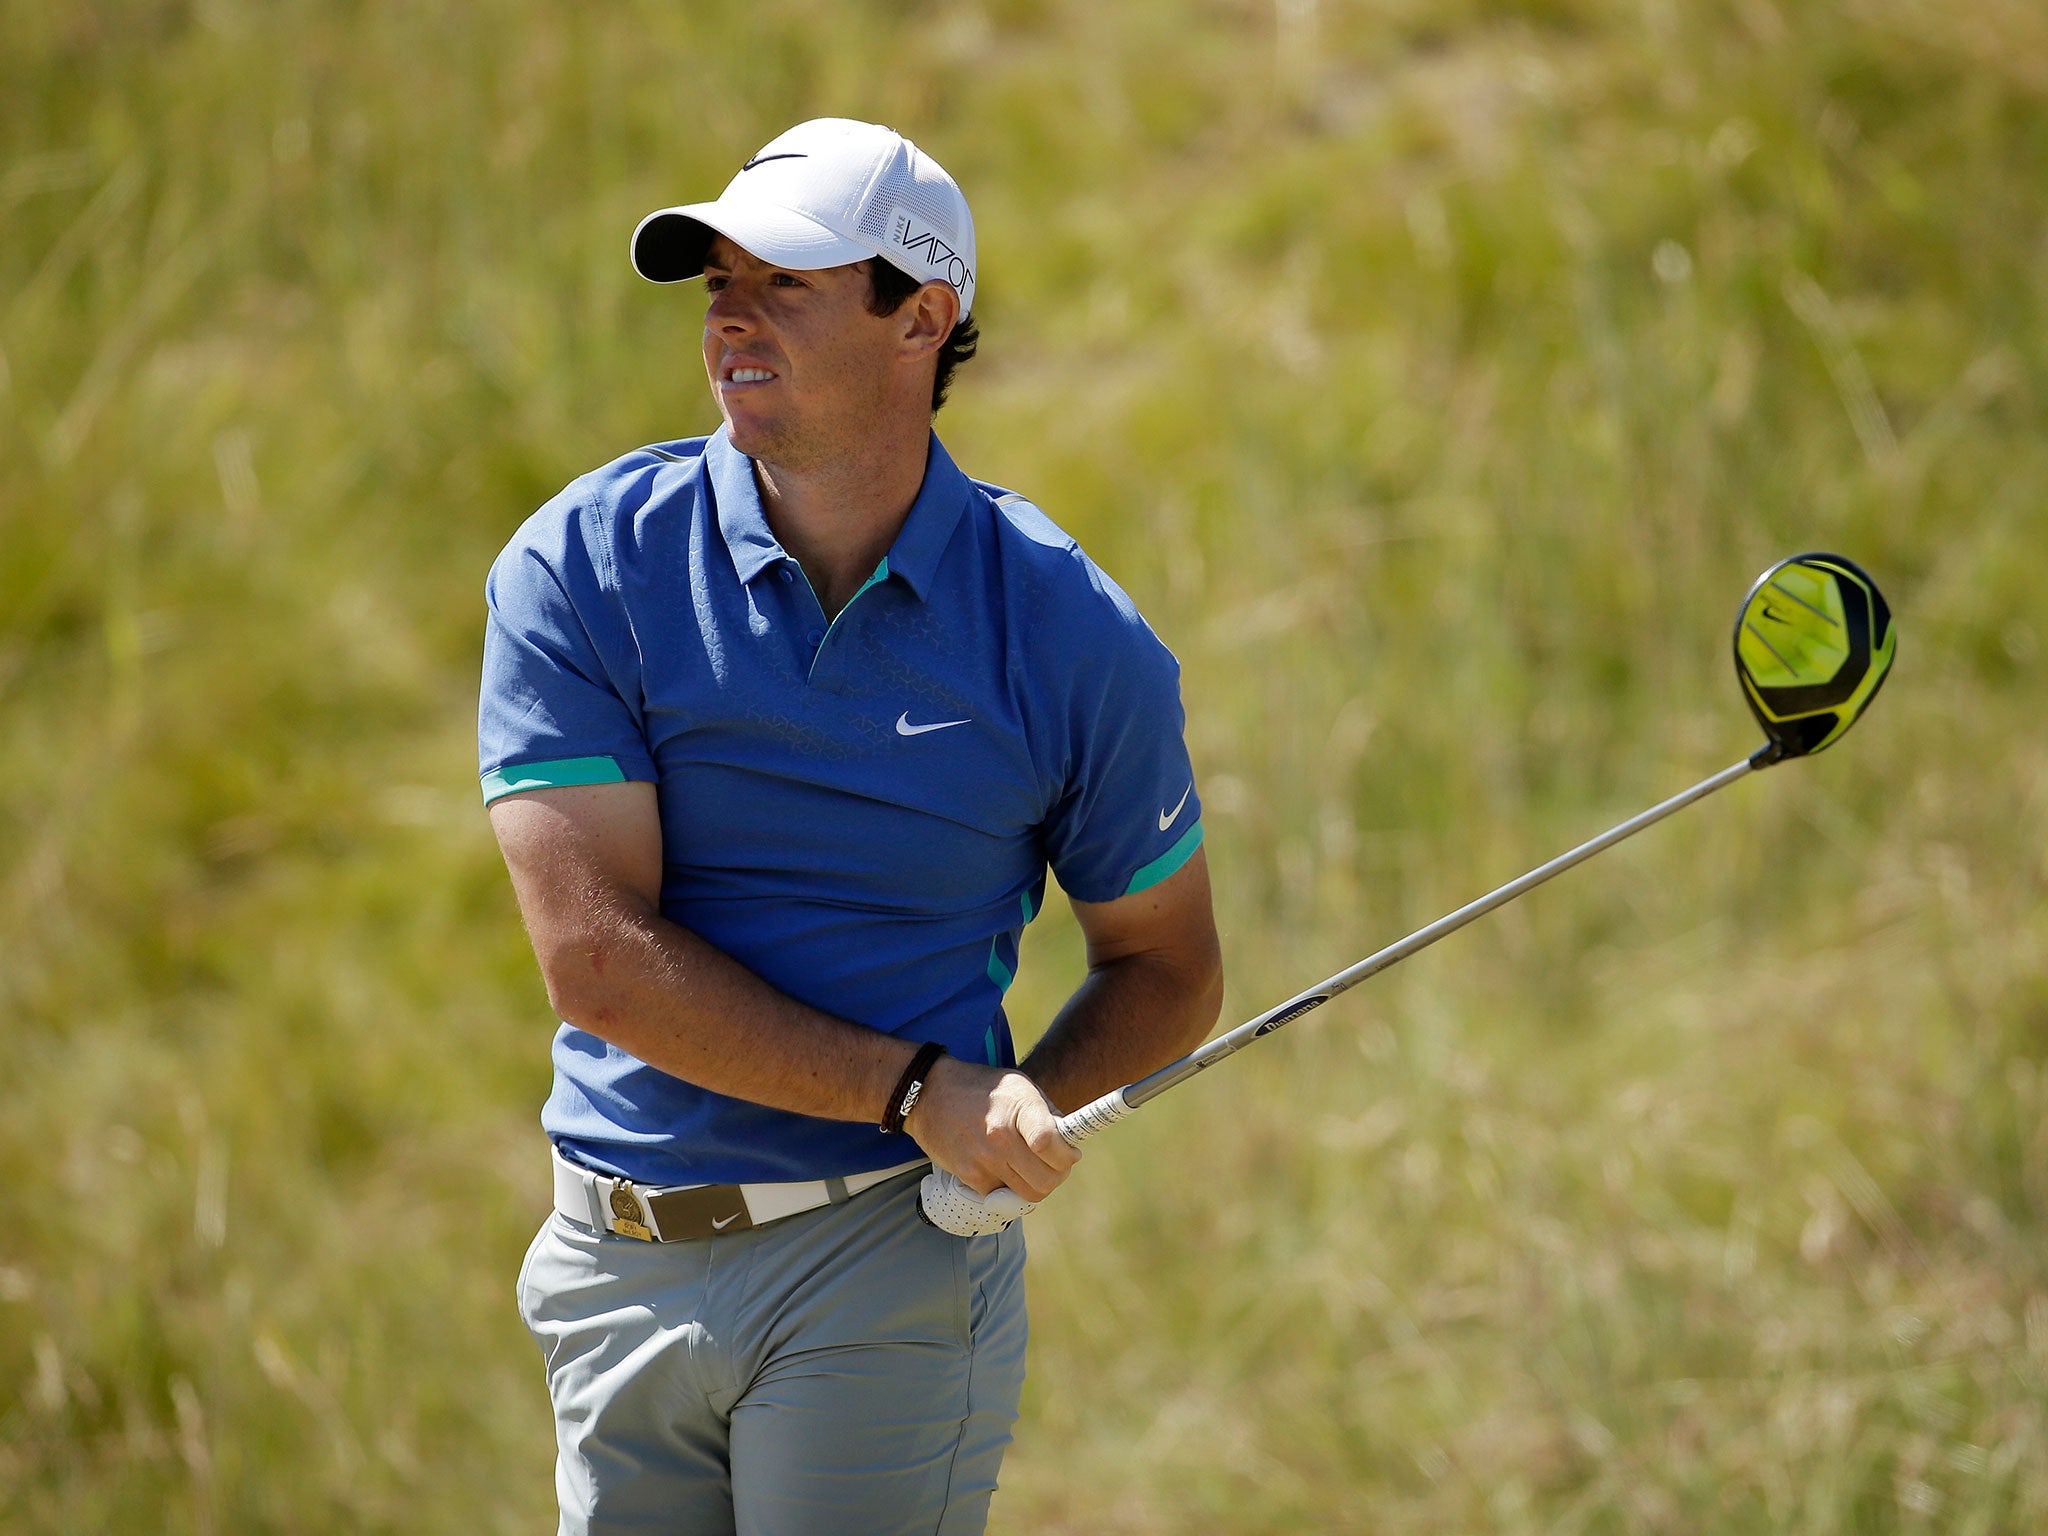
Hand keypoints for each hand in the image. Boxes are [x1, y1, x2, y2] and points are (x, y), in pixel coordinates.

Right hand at [903, 1058, 1078, 1202]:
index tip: (1070, 1152)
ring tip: (1030, 1167)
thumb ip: (1048, 1114)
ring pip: (1027, 1195)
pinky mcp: (969, 1176)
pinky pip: (1002, 1196)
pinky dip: (1009, 1187)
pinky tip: (1004, 1167)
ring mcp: (983, 1160)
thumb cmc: (981, 1088)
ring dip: (1036, 1184)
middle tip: (1054, 1164)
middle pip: (1046, 1181)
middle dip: (1057, 1175)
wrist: (929, 1095)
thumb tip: (1069, 1142)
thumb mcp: (1020, 1086)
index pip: (1050, 1145)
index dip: (1067, 1156)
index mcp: (1018, 1107)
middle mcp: (1000, 1137)